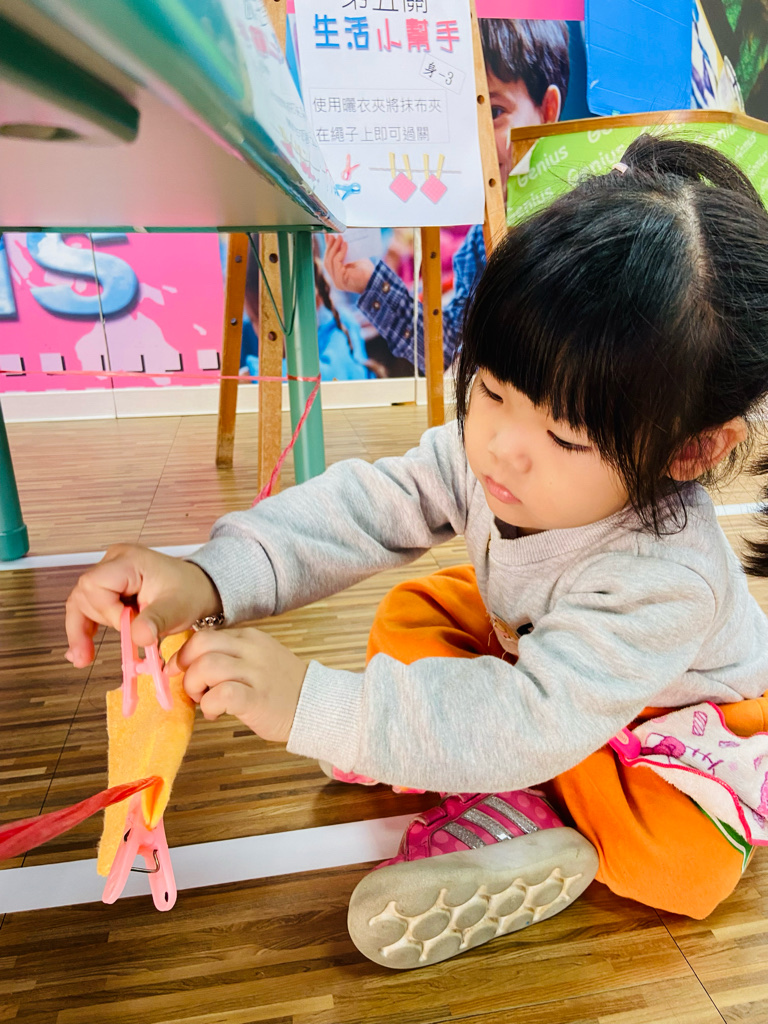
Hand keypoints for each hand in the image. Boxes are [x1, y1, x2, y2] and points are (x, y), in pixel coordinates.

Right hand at [65, 544, 221, 666]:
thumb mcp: (177, 609)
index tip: (128, 626)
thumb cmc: (189, 593)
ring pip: (82, 601)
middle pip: (84, 594)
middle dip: (94, 622)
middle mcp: (114, 561)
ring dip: (85, 628)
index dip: (106, 611)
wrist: (198, 589)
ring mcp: (110, 571)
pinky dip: (85, 627)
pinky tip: (81, 649)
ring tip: (85, 657)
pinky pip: (87, 605)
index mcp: (129, 561)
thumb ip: (156, 621)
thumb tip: (138, 637)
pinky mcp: (109, 584)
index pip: (95, 585)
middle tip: (102, 647)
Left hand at [169, 626, 307, 741]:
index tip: (180, 670)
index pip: (205, 635)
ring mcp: (256, 673)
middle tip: (189, 685)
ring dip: (194, 687)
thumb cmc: (281, 688)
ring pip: (207, 667)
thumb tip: (191, 664)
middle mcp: (252, 650)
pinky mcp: (257, 699)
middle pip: (201, 644)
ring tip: (203, 700)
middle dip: (184, 667)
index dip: (185, 654)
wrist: (315, 706)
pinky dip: (209, 705)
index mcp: (250, 638)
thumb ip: (231, 656)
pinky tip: (215, 713)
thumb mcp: (259, 659)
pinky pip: (221, 695)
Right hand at [324, 235, 374, 293]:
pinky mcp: (341, 279)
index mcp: (338, 276)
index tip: (328, 236)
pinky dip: (340, 252)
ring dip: (334, 248)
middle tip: (333, 235)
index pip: (329, 261)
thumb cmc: (367, 271)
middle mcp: (336, 280)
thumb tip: (338, 239)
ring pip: (330, 262)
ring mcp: (337, 281)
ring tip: (340, 238)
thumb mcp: (353, 259)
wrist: (376, 280)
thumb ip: (344, 253)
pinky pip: (336, 263)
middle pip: (327, 261)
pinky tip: (345, 245)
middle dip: (329, 247)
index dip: (328, 248)